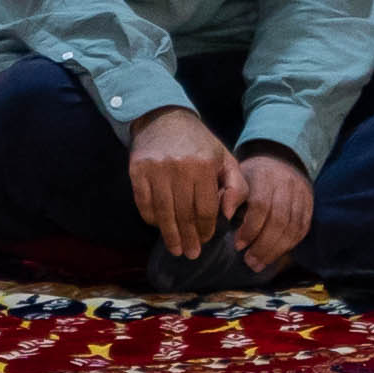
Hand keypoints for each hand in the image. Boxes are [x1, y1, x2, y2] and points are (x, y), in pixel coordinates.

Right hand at [127, 105, 237, 259]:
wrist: (164, 118)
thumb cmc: (199, 144)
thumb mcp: (225, 159)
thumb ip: (236, 187)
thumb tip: (227, 215)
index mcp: (205, 164)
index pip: (206, 208)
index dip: (206, 228)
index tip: (206, 240)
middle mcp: (180, 167)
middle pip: (184, 214)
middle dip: (189, 238)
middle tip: (191, 254)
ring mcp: (156, 169)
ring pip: (163, 212)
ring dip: (170, 235)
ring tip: (176, 249)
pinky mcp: (137, 171)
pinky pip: (144, 203)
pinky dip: (151, 219)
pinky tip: (159, 227)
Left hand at [226, 145, 316, 273]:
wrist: (280, 160)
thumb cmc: (251, 175)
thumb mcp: (236, 177)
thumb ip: (229, 195)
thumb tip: (225, 215)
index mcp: (264, 176)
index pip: (260, 206)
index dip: (250, 229)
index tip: (238, 245)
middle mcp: (286, 184)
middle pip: (278, 220)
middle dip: (263, 246)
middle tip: (249, 262)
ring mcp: (301, 194)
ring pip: (292, 228)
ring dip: (275, 250)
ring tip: (259, 263)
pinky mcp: (309, 205)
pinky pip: (302, 229)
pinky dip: (289, 245)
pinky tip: (275, 255)